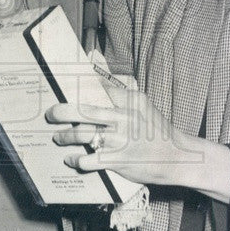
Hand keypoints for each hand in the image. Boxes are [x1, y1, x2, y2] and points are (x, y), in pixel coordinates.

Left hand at [45, 82, 229, 201]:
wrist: (178, 157)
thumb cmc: (157, 130)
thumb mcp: (143, 104)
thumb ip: (121, 89)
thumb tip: (98, 69)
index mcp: (130, 101)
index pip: (98, 89)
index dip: (76, 88)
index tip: (61, 89)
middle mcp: (124, 118)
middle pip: (84, 111)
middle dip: (62, 112)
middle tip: (51, 114)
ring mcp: (121, 140)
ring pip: (83, 135)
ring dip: (66, 137)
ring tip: (58, 137)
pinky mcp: (119, 160)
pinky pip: (90, 160)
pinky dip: (76, 160)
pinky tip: (71, 159)